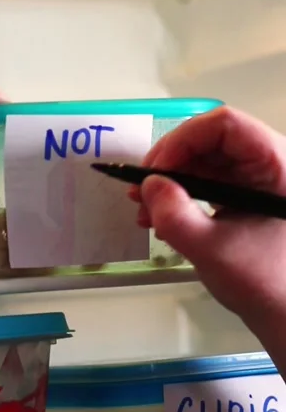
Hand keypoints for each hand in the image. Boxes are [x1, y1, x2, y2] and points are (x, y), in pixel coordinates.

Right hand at [131, 106, 285, 331]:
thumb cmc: (267, 286)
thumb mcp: (213, 251)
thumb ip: (175, 216)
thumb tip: (148, 185)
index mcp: (278, 166)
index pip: (226, 126)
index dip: (184, 140)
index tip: (155, 172)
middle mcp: (272, 165)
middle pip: (212, 141)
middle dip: (170, 163)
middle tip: (139, 191)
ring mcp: (260, 182)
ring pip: (207, 161)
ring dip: (171, 181)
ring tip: (144, 210)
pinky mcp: (248, 198)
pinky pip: (211, 182)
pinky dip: (182, 195)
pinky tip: (159, 217)